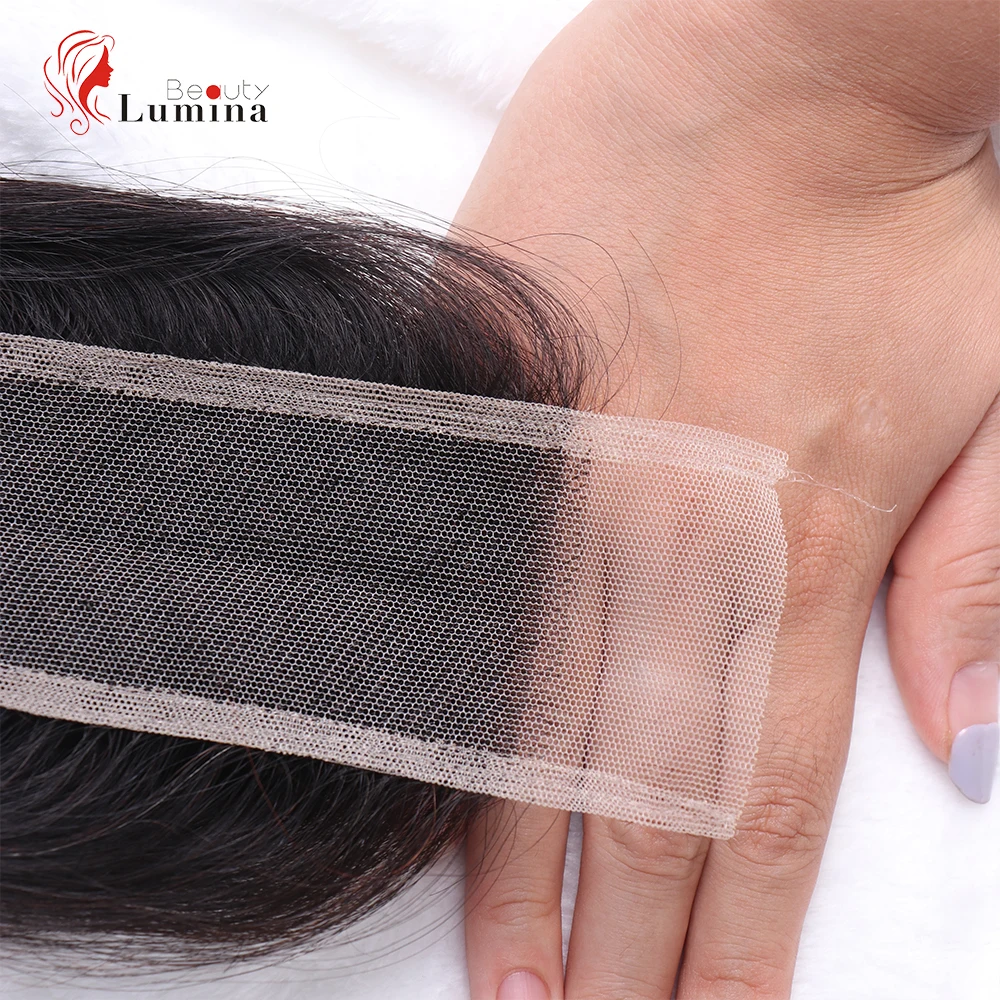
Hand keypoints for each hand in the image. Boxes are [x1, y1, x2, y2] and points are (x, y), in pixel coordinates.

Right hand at [455, 2, 999, 996]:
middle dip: (611, 925)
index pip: (758, 792)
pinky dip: (435, 663)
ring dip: (509, 833)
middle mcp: (675, 523)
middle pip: (635, 773)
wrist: (776, 46)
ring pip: (529, 688)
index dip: (727, 936)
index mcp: (806, 534)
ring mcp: (569, 458)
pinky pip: (454, 561)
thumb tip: (957, 743)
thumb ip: (980, 572)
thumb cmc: (891, 199)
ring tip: (500, 956)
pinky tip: (410, 748)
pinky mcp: (496, 394)